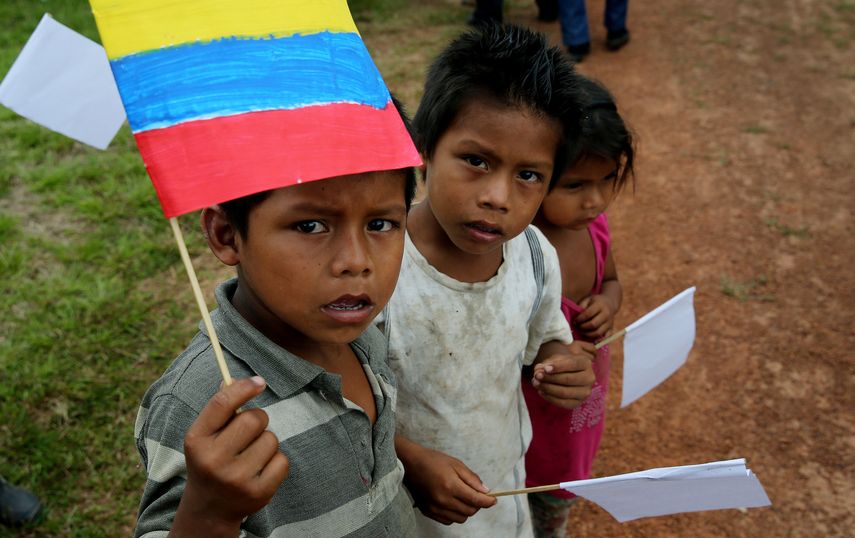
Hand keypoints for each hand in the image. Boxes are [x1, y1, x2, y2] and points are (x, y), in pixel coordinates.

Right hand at [171, 377, 289, 536]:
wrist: (210, 508)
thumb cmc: (211, 460)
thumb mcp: (204, 436)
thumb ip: (221, 409)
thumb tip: (248, 381)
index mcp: (196, 440)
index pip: (222, 404)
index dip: (244, 388)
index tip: (260, 382)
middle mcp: (213, 460)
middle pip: (253, 419)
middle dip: (257, 419)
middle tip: (250, 431)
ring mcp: (236, 479)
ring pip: (271, 439)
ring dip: (266, 442)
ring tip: (251, 455)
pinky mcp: (257, 493)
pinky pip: (282, 460)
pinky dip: (276, 461)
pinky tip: (260, 470)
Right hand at [398, 439, 495, 524]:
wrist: (411, 463)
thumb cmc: (433, 460)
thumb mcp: (456, 464)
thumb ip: (472, 479)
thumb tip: (486, 491)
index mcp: (451, 485)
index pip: (476, 500)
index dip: (488, 501)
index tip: (494, 500)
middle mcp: (443, 500)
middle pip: (470, 511)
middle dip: (478, 505)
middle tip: (477, 495)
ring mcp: (435, 507)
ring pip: (460, 518)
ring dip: (467, 511)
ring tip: (464, 498)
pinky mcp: (428, 511)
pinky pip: (448, 520)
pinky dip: (455, 514)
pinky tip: (453, 503)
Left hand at [531, 341, 595, 408]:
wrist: (568, 373)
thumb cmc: (561, 365)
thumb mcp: (555, 359)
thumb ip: (546, 364)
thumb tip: (538, 372)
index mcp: (585, 363)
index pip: (573, 364)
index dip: (558, 367)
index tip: (545, 368)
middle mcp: (589, 378)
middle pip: (568, 379)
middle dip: (550, 378)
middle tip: (537, 376)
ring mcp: (585, 392)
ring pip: (565, 392)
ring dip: (548, 388)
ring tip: (536, 383)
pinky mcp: (578, 403)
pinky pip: (563, 403)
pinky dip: (550, 398)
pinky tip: (541, 392)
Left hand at [576, 294, 616, 339]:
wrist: (610, 302)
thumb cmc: (595, 301)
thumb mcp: (587, 300)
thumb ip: (581, 306)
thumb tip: (575, 317)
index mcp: (600, 305)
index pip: (588, 314)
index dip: (579, 319)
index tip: (575, 321)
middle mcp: (606, 314)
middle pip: (593, 325)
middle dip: (583, 327)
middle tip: (577, 327)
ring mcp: (610, 322)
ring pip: (598, 333)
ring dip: (588, 334)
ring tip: (582, 331)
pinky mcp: (611, 329)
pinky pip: (605, 337)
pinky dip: (598, 340)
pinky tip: (590, 338)